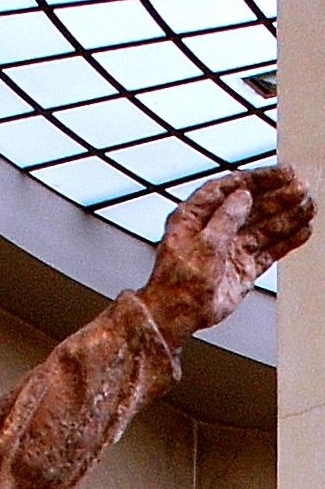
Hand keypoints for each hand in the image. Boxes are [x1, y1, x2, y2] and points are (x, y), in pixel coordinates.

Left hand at [137, 165, 314, 349]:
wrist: (177, 315)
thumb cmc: (177, 282)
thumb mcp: (203, 244)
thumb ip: (226, 218)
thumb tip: (243, 196)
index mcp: (193, 218)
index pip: (228, 189)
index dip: (256, 179)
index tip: (283, 173)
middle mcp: (213, 231)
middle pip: (250, 207)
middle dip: (277, 196)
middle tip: (302, 189)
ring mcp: (229, 250)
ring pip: (263, 227)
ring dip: (287, 216)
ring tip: (310, 207)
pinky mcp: (242, 268)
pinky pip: (269, 250)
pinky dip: (287, 241)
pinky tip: (304, 231)